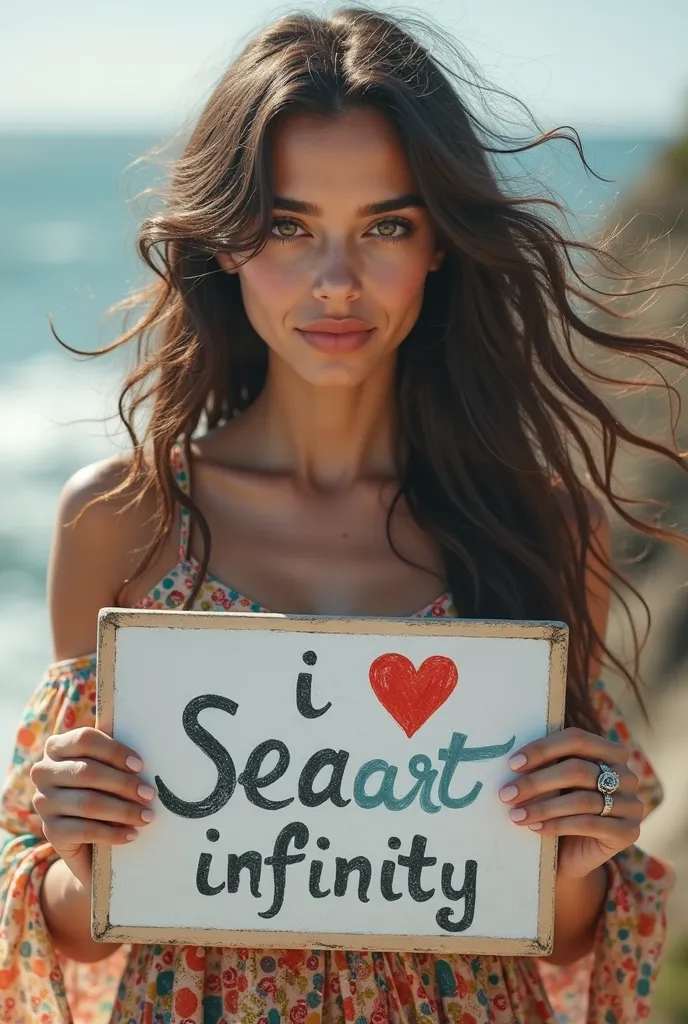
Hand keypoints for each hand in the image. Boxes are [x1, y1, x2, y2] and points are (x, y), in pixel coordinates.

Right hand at [30, 726, 155, 889]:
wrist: (85, 837)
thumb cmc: (102, 789)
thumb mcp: (105, 769)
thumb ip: (114, 759)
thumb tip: (145, 759)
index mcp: (57, 746)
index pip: (84, 740)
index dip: (114, 751)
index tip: (140, 765)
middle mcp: (44, 772)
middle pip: (87, 772)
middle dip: (123, 784)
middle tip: (149, 794)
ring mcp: (43, 802)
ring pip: (86, 802)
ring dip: (122, 810)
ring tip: (146, 816)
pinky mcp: (50, 830)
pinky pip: (84, 830)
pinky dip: (112, 833)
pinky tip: (131, 834)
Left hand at [498, 726, 642, 880]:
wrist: (572, 855)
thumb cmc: (559, 808)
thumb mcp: (553, 783)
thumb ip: (545, 765)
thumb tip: (514, 759)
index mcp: (610, 752)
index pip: (577, 739)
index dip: (543, 749)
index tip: (513, 764)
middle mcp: (626, 775)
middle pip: (577, 770)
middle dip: (536, 782)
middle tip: (507, 794)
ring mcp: (631, 805)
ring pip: (581, 800)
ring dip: (542, 807)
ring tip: (515, 814)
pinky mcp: (629, 833)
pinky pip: (589, 824)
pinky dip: (557, 825)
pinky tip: (535, 828)